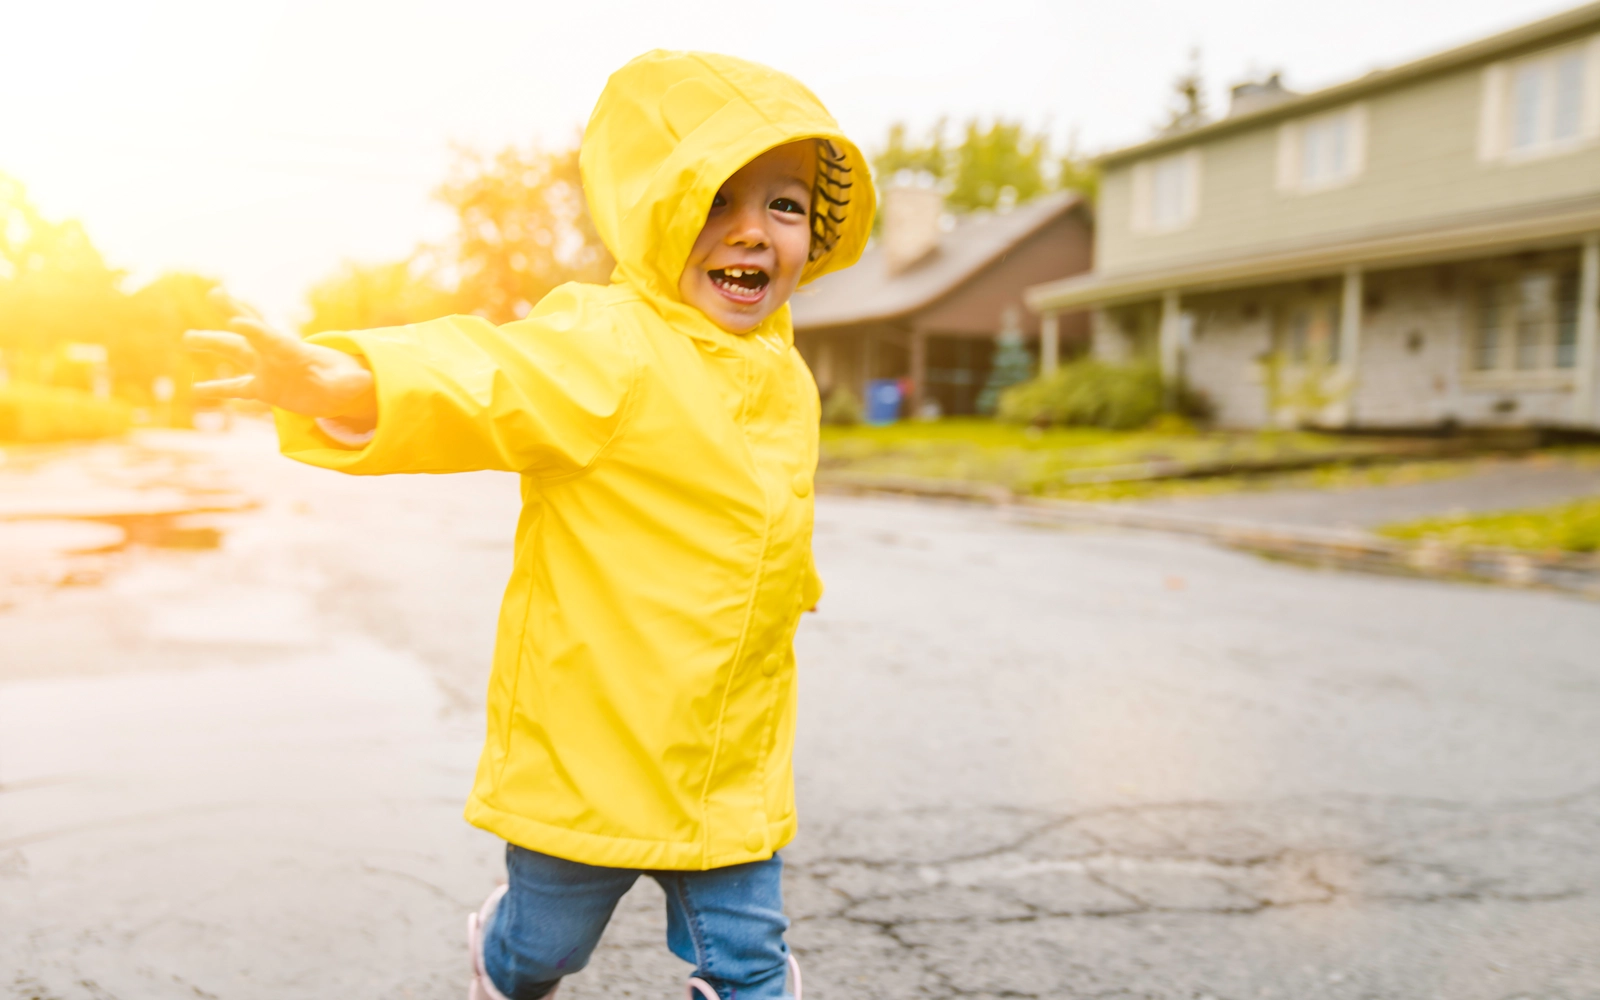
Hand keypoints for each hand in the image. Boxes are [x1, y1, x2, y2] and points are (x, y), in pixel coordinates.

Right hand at [184, 290, 376, 423]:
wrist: (334, 387)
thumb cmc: (340, 382)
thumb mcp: (347, 384)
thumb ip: (352, 382)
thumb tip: (366, 379)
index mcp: (295, 352)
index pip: (274, 340)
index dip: (257, 332)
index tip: (238, 322)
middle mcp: (275, 356)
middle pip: (251, 333)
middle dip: (235, 312)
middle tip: (216, 294)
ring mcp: (265, 369)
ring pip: (236, 353)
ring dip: (213, 343)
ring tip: (187, 337)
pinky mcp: (262, 387)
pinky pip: (236, 387)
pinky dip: (219, 389)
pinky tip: (197, 390)